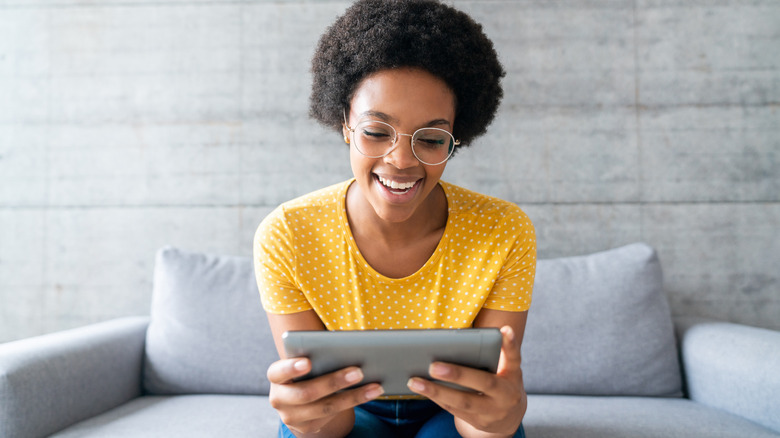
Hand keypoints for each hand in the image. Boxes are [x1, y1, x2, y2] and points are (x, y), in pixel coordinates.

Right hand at [267, 357, 384, 435]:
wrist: (300, 399)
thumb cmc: (308, 370)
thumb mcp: (306, 361)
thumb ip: (316, 355)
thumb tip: (349, 348)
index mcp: (277, 376)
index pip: (278, 371)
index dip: (291, 367)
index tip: (309, 362)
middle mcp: (280, 398)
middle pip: (307, 393)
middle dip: (334, 382)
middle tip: (358, 371)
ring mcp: (292, 416)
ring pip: (325, 407)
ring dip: (353, 396)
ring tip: (375, 386)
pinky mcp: (308, 427)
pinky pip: (334, 416)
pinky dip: (355, 402)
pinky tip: (372, 393)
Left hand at [407, 326, 525, 435]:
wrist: (509, 418)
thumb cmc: (501, 381)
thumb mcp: (505, 368)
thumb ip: (494, 353)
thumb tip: (470, 336)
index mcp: (513, 375)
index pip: (513, 358)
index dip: (510, 344)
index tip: (504, 329)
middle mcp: (506, 395)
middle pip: (484, 383)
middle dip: (458, 374)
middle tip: (433, 366)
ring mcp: (493, 412)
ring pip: (463, 402)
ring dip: (437, 391)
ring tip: (415, 381)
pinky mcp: (478, 422)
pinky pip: (455, 410)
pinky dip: (437, 399)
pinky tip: (422, 390)